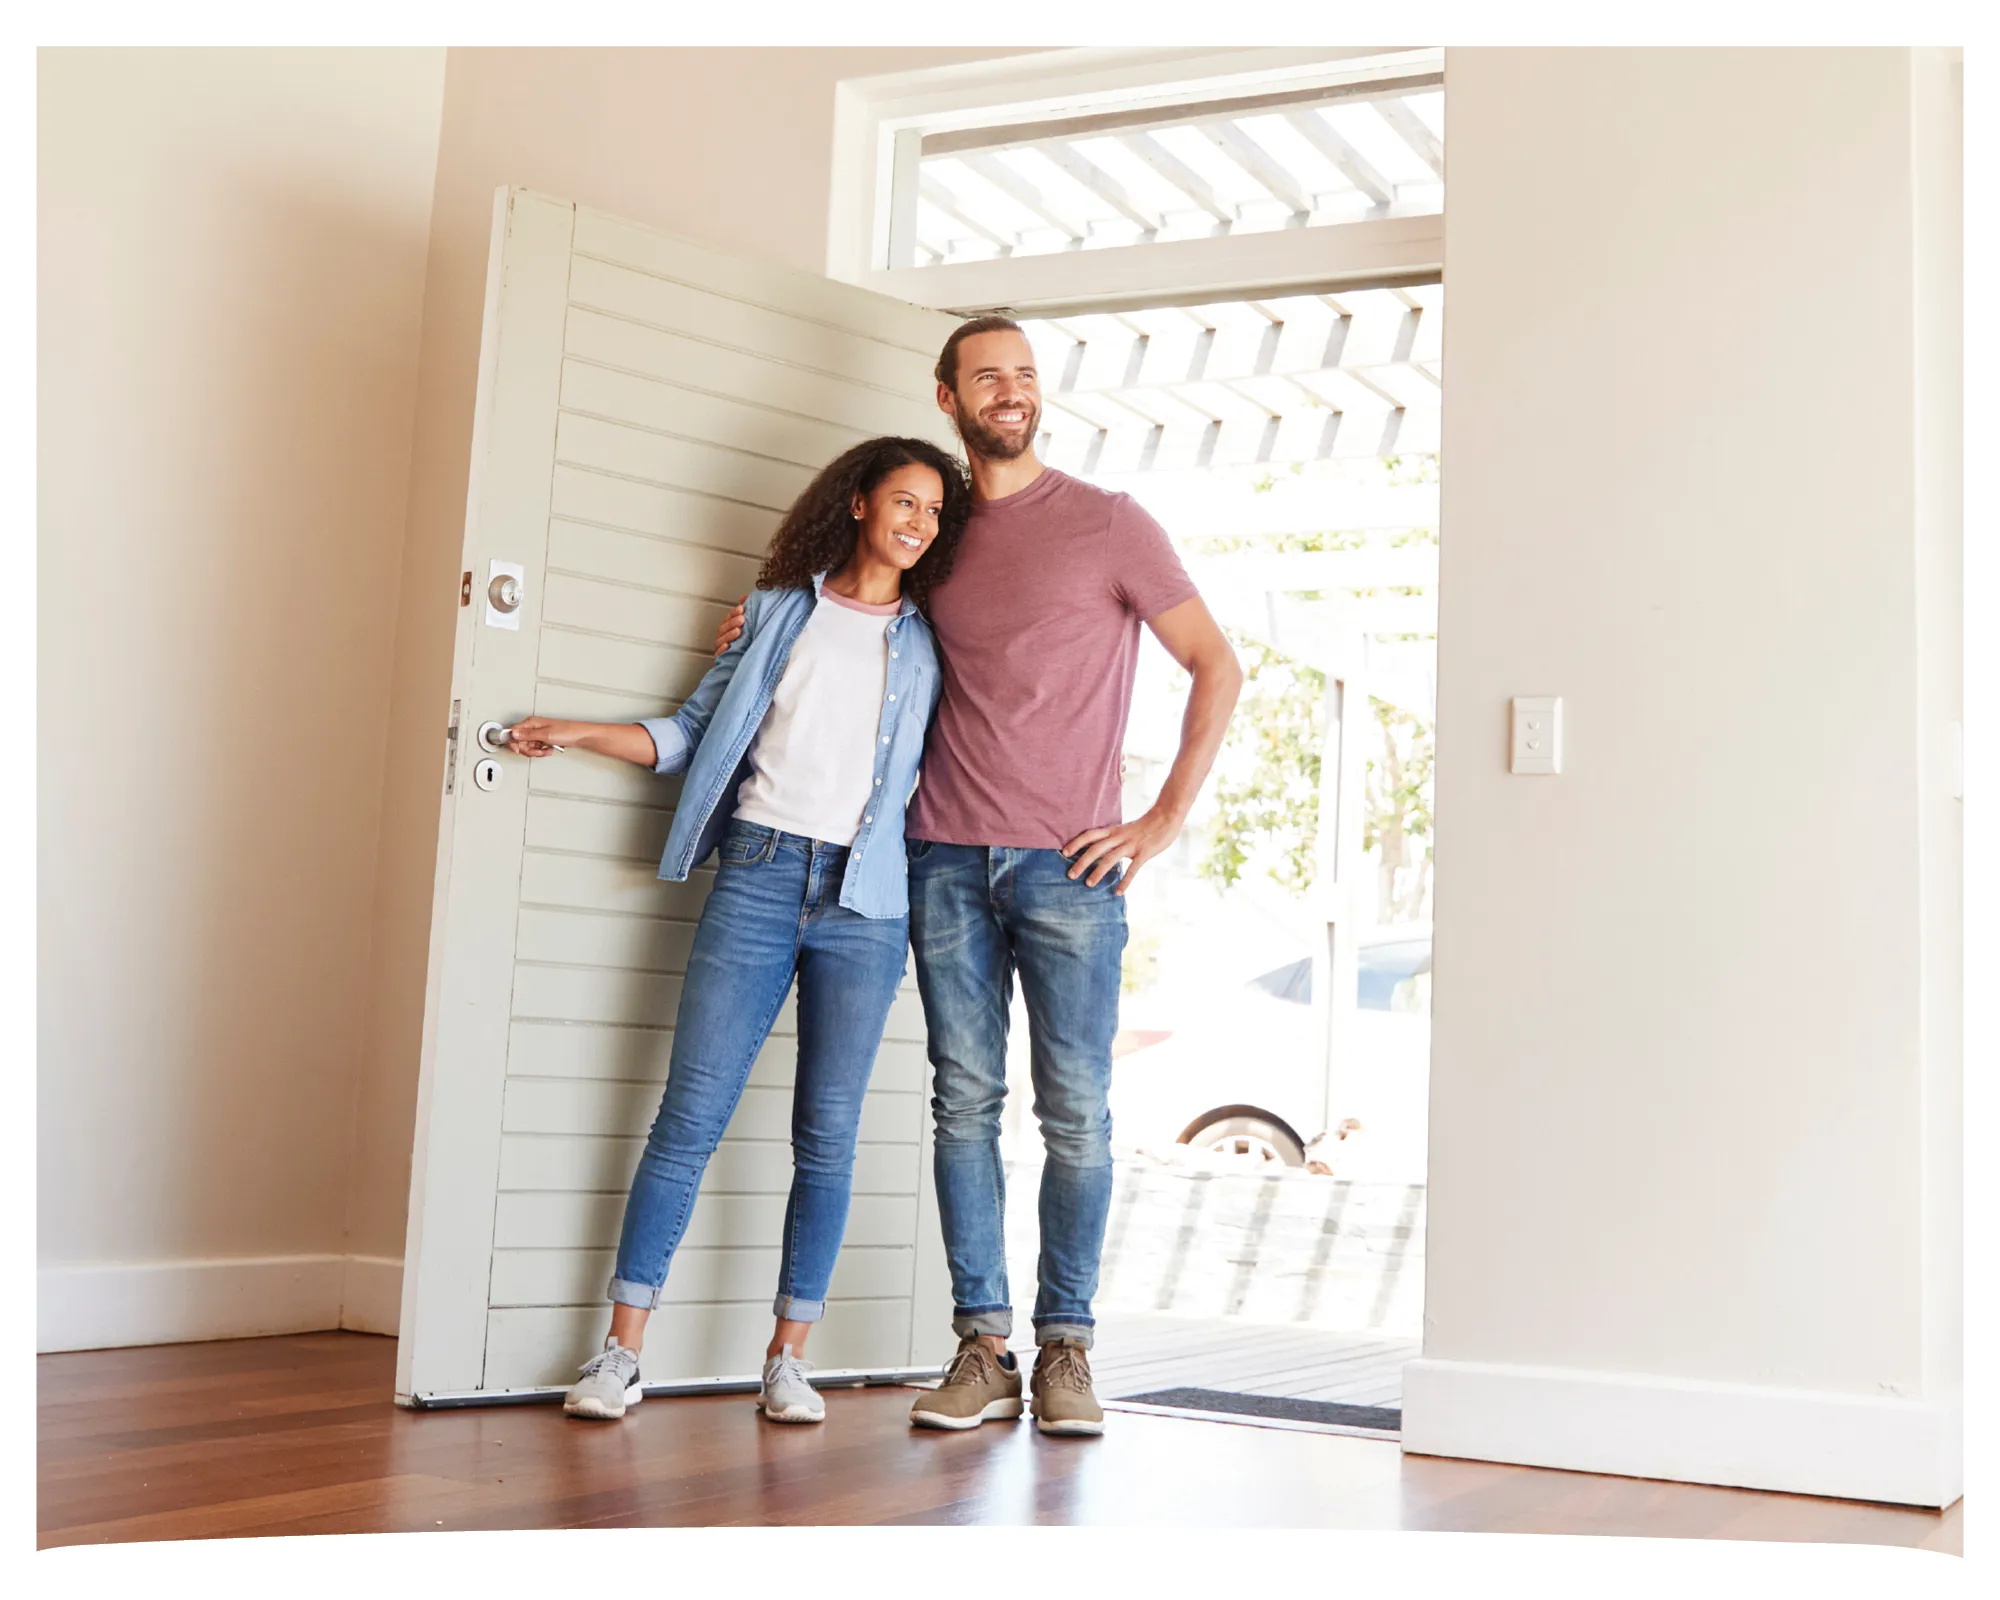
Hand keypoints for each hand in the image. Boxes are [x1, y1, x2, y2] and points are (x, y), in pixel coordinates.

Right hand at [505, 716, 581, 757]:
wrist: (580, 736)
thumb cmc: (567, 732)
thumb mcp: (545, 735)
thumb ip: (527, 735)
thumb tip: (512, 733)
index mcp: (531, 722)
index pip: (513, 732)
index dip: (513, 743)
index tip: (517, 750)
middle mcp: (533, 727)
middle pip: (520, 742)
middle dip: (528, 749)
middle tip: (537, 751)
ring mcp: (538, 734)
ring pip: (528, 747)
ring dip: (536, 751)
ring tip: (545, 750)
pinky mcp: (543, 739)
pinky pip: (536, 748)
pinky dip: (542, 751)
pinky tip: (548, 750)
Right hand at [714, 595, 746, 658]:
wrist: (742, 663)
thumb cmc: (743, 642)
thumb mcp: (744, 625)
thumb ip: (743, 611)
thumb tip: (744, 597)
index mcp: (727, 628)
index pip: (728, 618)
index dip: (734, 612)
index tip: (742, 608)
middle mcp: (722, 636)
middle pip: (724, 628)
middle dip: (732, 622)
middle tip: (742, 619)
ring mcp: (720, 647)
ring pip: (721, 639)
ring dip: (729, 634)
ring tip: (738, 631)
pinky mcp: (720, 659)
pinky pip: (719, 654)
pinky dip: (722, 650)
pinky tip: (727, 646)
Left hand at [1061, 808, 1182, 894]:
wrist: (1166, 817)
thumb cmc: (1144, 826)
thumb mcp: (1124, 829)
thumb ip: (1112, 839)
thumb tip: (1098, 852)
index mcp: (1113, 830)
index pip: (1090, 835)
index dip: (1076, 843)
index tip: (1064, 853)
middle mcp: (1119, 837)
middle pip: (1096, 848)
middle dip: (1082, 862)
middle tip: (1070, 875)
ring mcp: (1132, 844)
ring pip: (1111, 858)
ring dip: (1098, 872)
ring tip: (1089, 884)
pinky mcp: (1144, 852)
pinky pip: (1133, 869)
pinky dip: (1125, 881)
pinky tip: (1118, 892)